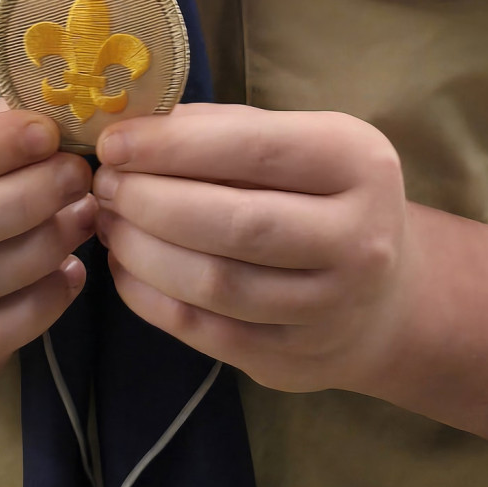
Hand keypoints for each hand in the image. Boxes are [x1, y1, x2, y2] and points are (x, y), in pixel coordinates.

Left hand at [93, 104, 412, 394]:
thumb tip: (133, 126)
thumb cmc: (319, 195)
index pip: (255, 149)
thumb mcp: (296, 141)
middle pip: (234, 222)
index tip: (114, 141)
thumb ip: (222, 129)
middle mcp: (358, 239)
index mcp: (357, 163)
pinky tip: (125, 266)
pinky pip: (205, 331)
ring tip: (108, 221)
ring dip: (143, 250)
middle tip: (104, 184)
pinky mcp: (292, 360)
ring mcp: (329, 309)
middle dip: (151, 200)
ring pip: (215, 283)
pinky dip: (150, 297)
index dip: (174, 146)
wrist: (383, 297)